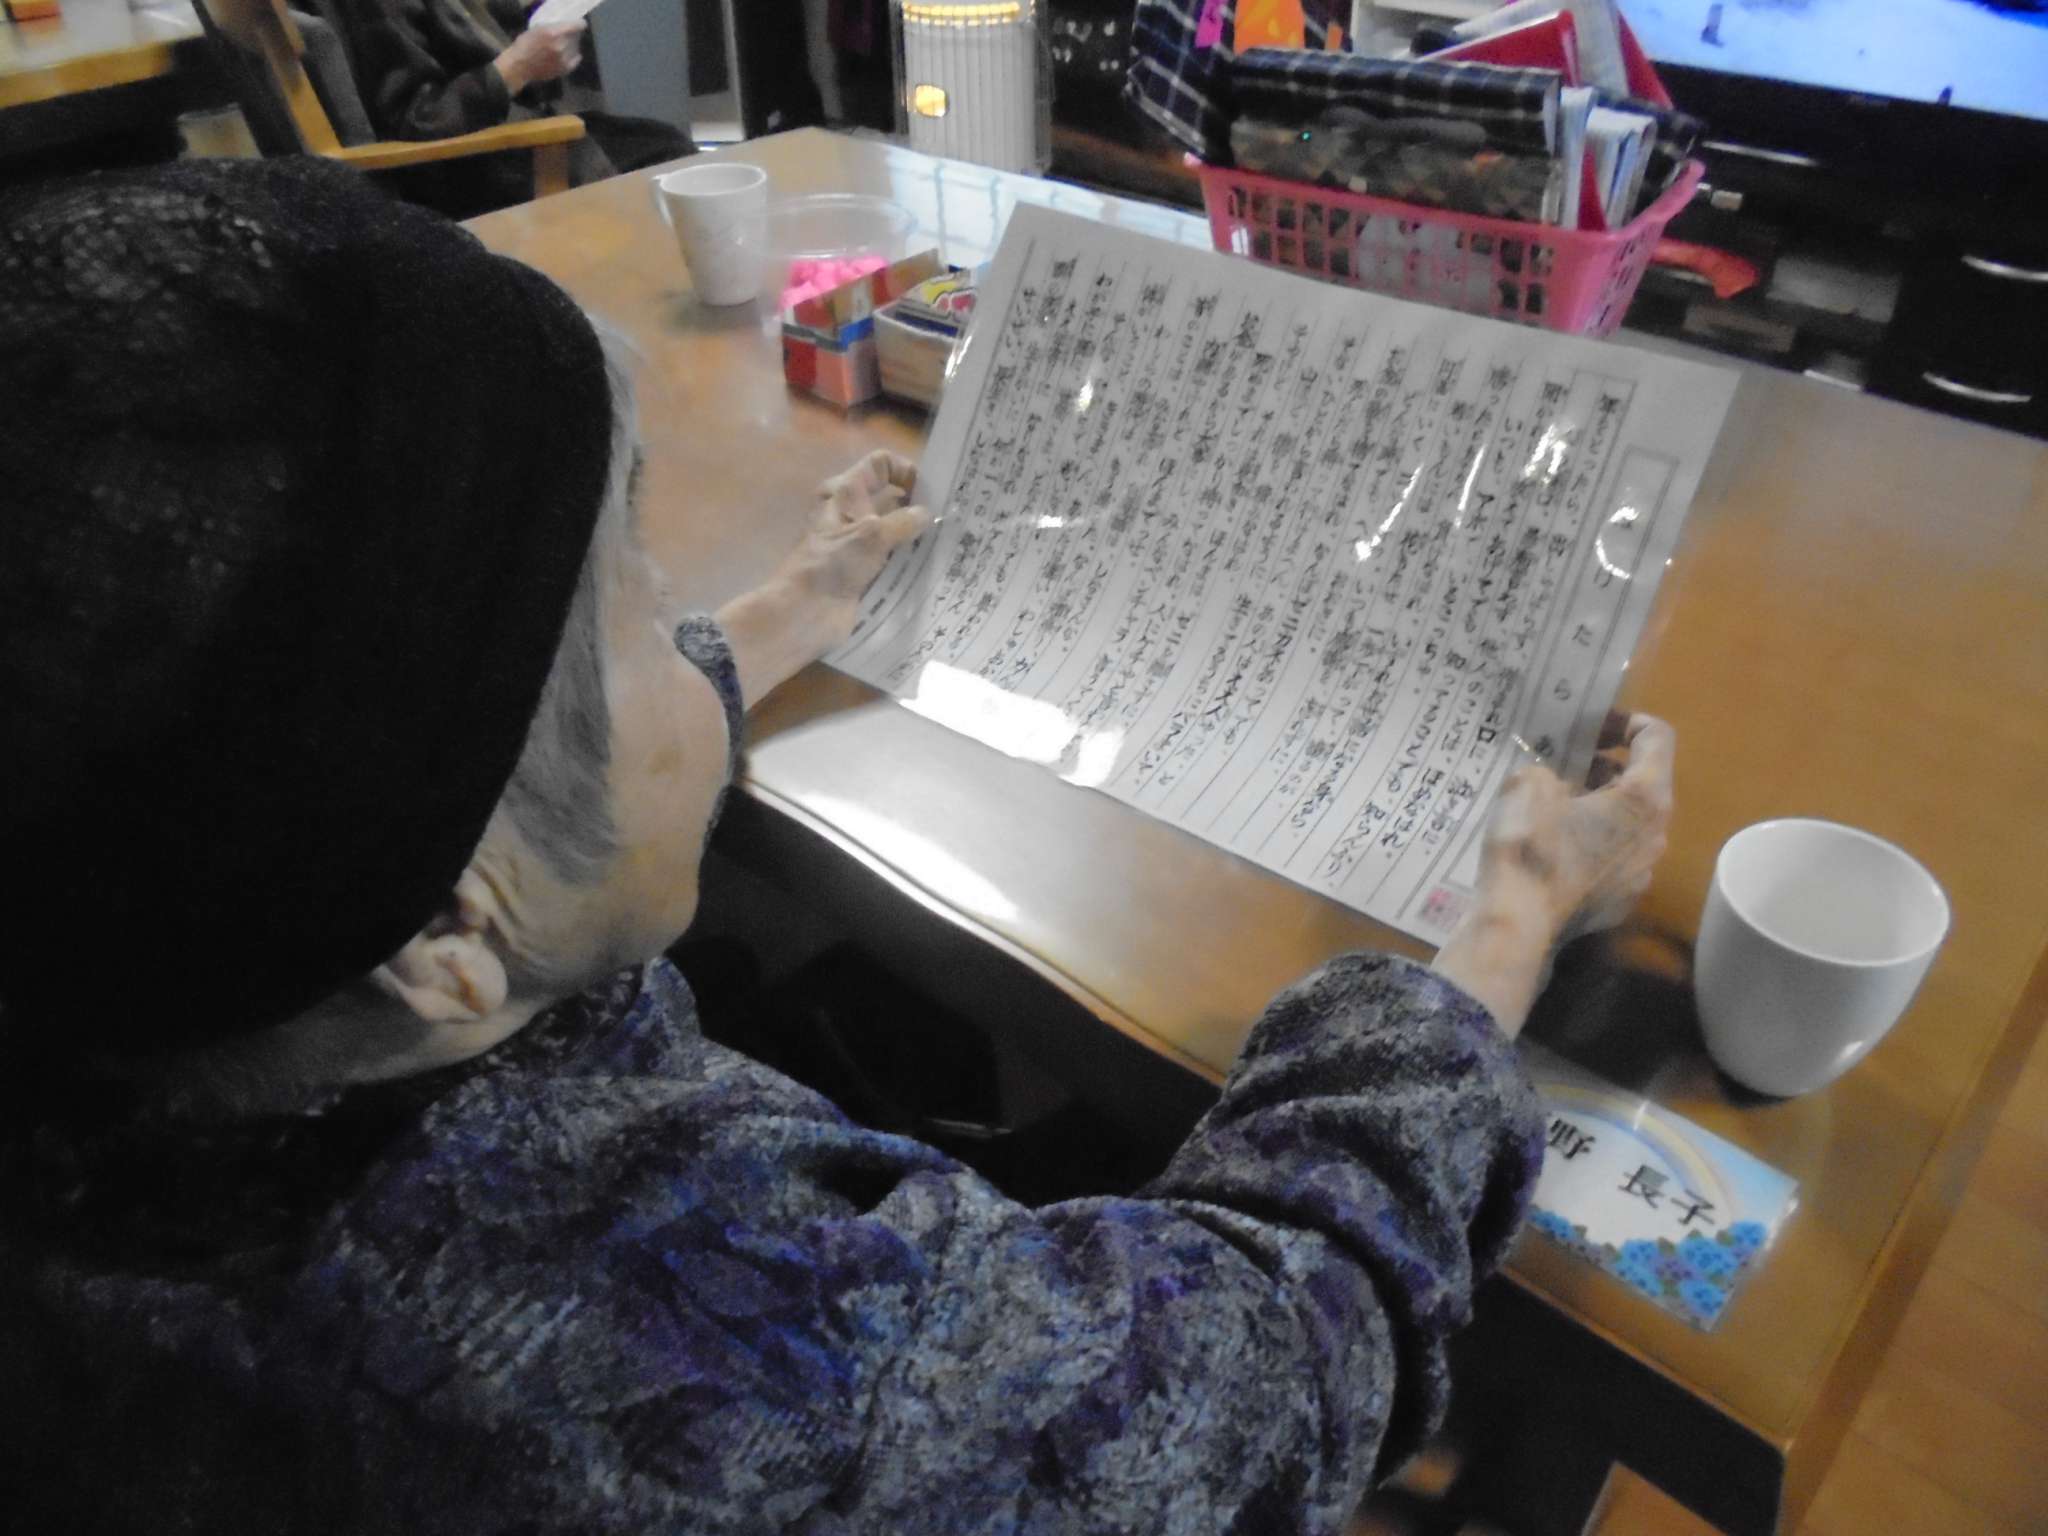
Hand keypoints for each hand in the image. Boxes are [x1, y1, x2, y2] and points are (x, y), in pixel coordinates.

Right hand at [493, 23, 583, 96]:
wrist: (519, 66)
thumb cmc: (524, 45)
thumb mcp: (537, 28)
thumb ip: (553, 27)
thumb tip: (565, 26)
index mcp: (553, 32)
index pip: (577, 25)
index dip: (579, 24)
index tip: (578, 24)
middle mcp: (561, 45)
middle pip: (577, 37)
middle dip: (573, 34)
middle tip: (567, 34)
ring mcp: (564, 58)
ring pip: (576, 47)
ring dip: (572, 45)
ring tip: (564, 45)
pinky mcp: (564, 69)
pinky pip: (575, 60)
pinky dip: (574, 56)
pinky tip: (568, 54)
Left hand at [715, 451, 929, 706]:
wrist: (804, 612)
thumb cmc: (831, 564)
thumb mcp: (870, 534)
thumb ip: (903, 521)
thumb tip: (927, 515)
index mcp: (845, 493)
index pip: (880, 465)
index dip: (905, 470)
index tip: (931, 490)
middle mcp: (852, 514)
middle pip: (892, 499)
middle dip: (920, 506)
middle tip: (953, 517)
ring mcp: (859, 544)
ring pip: (896, 531)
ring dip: (919, 537)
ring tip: (952, 543)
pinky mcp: (865, 571)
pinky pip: (894, 560)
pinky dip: (912, 562)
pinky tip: (938, 567)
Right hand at [1480, 713, 1675, 943]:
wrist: (1517, 925)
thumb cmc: (1530, 846)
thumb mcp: (1528, 785)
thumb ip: (1548, 769)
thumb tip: (1552, 781)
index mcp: (1644, 798)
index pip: (1656, 736)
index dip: (1624, 720)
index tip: (1588, 726)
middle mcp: (1656, 834)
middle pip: (1643, 782)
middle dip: (1604, 766)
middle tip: (1562, 764)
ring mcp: (1642, 872)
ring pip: (1628, 824)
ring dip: (1598, 807)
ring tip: (1552, 807)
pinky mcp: (1621, 900)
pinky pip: (1613, 857)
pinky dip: (1590, 843)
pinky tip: (1552, 850)